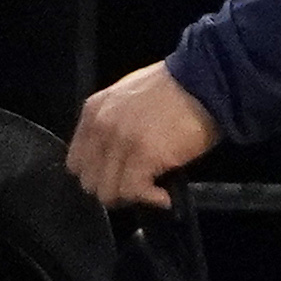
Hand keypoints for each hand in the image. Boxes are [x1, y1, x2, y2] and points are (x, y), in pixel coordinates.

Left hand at [68, 61, 215, 209]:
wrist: (205, 81)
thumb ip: (113, 122)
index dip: (98, 175)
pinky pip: (134, 192)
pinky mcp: (142, 156)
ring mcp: (120, 142)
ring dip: (132, 196)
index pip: (76, 162)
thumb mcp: (128, 96)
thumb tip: (113, 154)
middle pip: (89, 181)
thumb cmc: (176, 87)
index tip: (118, 177)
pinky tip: (164, 196)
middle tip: (137, 187)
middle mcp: (101, 126)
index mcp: (94, 111)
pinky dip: (150, 199)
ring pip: (108, 192)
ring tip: (152, 191)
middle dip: (113, 189)